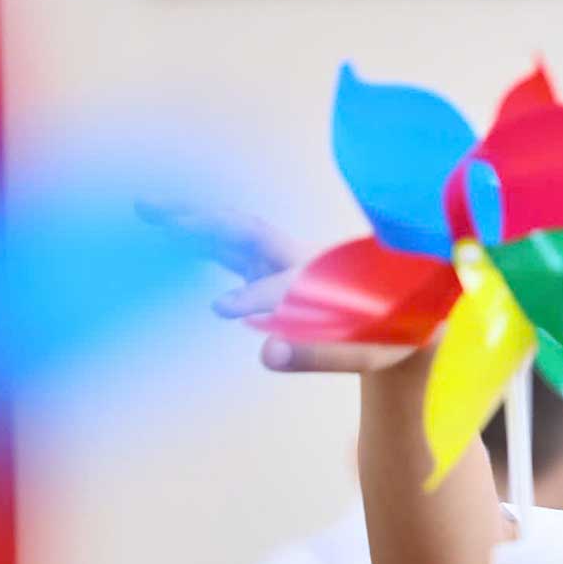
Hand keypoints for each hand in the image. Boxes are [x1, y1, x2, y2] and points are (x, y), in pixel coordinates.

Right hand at [140, 201, 422, 374]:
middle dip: (205, 222)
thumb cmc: (394, 335)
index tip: (223, 309)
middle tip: (150, 211)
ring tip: (146, 207)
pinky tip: (169, 233)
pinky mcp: (277, 269)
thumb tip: (266, 355)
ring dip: (194, 219)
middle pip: (250, 233)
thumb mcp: (367, 352)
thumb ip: (321, 356)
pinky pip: (234, 247)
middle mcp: (303, 261)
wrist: (417, 315)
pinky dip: (203, 237)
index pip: (283, 286)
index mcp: (329, 280)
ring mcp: (287, 261)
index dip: (255, 297)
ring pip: (237, 233)